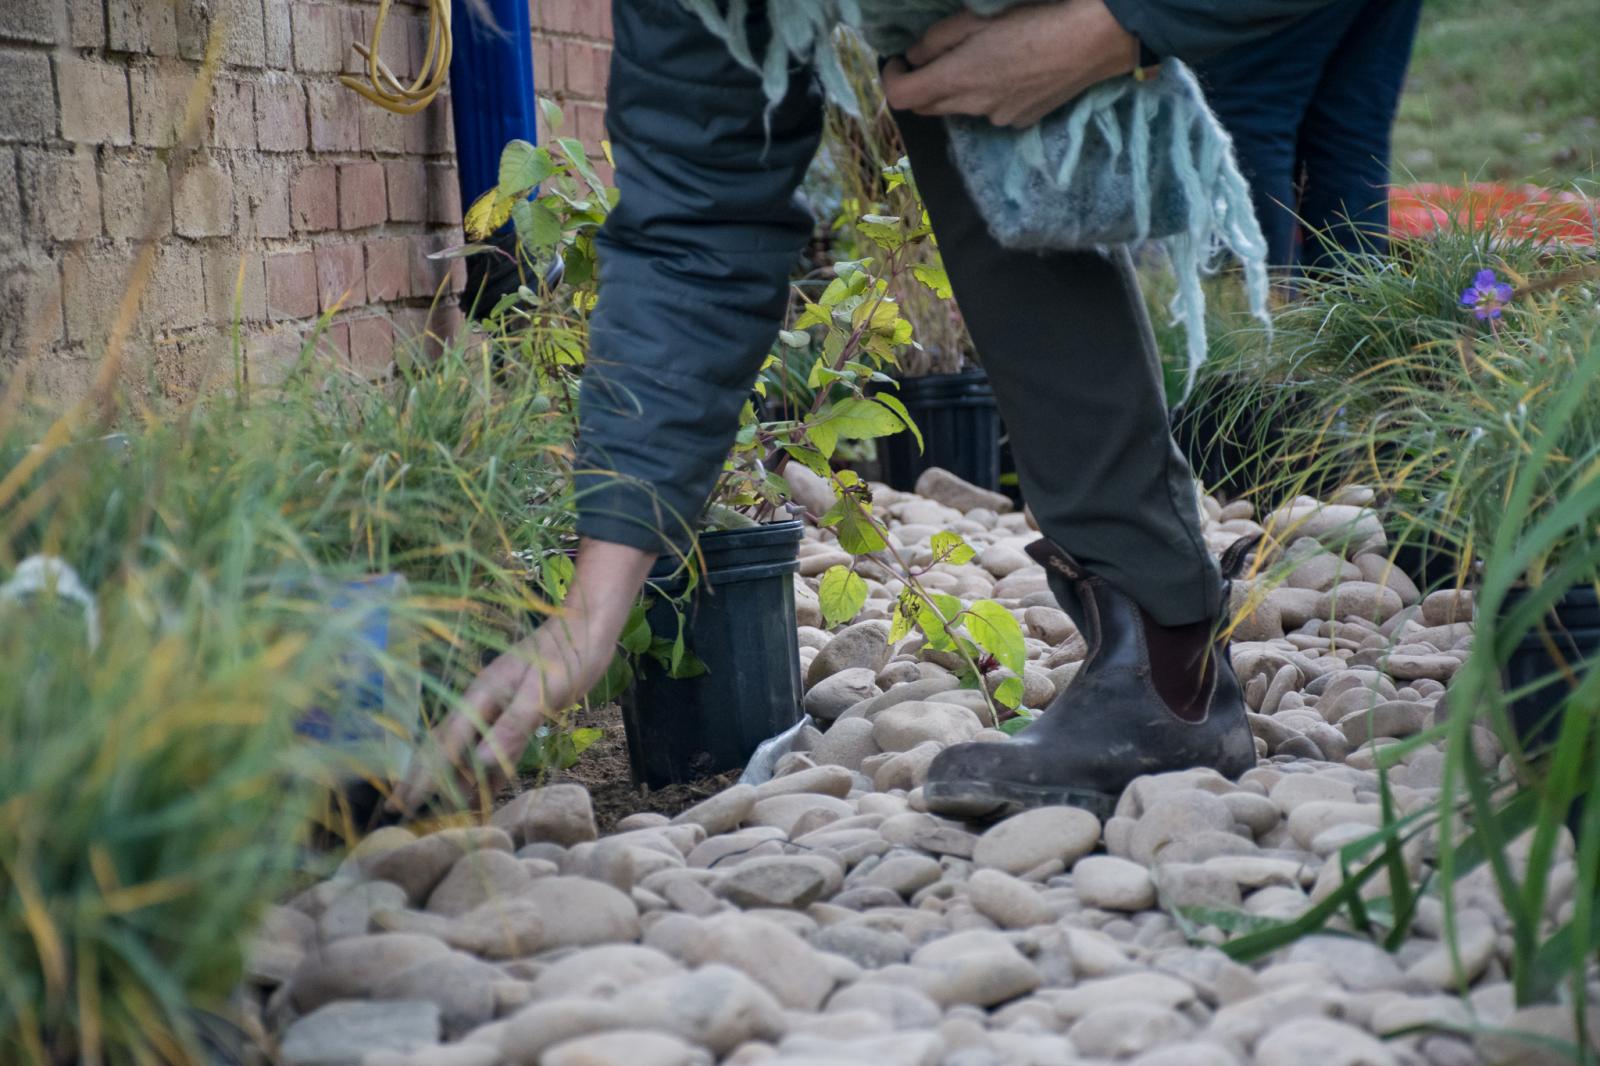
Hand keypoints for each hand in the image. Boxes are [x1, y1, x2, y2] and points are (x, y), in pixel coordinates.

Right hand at [390, 539, 655, 814]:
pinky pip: (493, 747)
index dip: (425, 775)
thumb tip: (481, 763)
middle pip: (446, 746)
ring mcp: (499, 707)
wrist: (589, 627)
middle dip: (424, 778)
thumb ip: (513, 726)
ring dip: (451, 778)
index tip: (403, 804)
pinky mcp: (517, 713)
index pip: (446, 743)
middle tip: (402, 812)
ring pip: (466, 749)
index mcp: (482, 695)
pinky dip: (483, 771)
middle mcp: (483, 702)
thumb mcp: (543, 691)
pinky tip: (478, 790)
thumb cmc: (569, 655)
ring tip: (434, 811)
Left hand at [882, 0, 1138, 127]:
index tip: (896, 63)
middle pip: (927, 107)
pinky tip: (1008, 72)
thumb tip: (915, 56)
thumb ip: (939, 40)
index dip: (891, 80)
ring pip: (959, 109)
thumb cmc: (1035, 18)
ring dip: (954, 90)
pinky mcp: (1021, 120)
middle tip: (926, 60)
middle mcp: (973, 107)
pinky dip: (985, 95)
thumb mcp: (978, 18)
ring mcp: (998, 118)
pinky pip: (990, 111)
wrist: (1093, 39)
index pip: (902, 97)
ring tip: (974, 60)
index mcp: (957, 79)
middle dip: (919, 86)